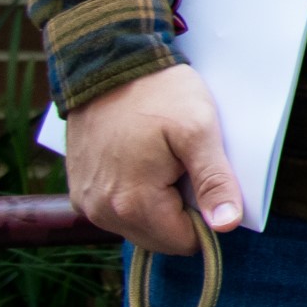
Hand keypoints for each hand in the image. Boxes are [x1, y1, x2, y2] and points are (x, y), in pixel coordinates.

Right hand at [61, 64, 241, 253]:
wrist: (107, 64)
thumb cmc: (157, 94)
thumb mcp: (199, 131)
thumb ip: (214, 181)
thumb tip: (226, 225)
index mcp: (132, 204)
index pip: (183, 242)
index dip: (205, 217)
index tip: (207, 182)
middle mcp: (101, 212)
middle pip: (159, 237)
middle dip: (181, 210)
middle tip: (186, 167)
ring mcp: (86, 202)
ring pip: (139, 225)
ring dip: (160, 204)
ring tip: (165, 162)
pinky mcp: (80, 189)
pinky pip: (118, 209)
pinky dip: (137, 195)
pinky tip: (145, 163)